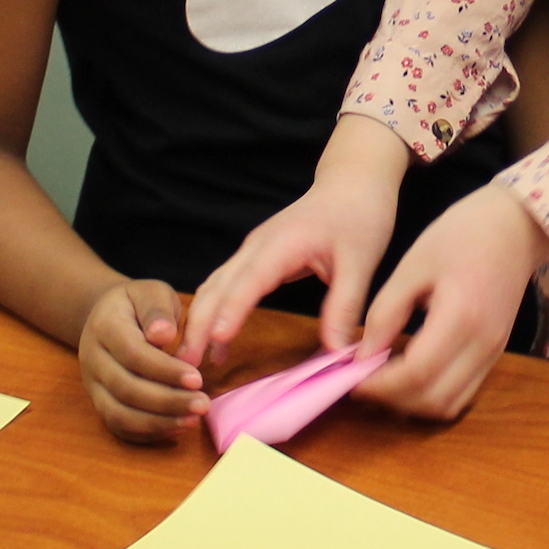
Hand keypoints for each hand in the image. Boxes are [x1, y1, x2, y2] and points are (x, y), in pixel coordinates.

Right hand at [77, 277, 205, 444]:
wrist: (107, 317)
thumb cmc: (137, 304)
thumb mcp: (149, 292)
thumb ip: (157, 310)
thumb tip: (164, 334)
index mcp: (104, 327)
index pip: (132, 354)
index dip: (165, 370)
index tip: (197, 378)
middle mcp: (92, 359)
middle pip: (126, 389)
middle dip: (167, 401)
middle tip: (203, 404)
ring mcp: (93, 385)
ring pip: (119, 414)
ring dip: (158, 422)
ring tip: (192, 420)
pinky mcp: (101, 403)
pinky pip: (119, 427)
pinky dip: (148, 433)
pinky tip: (177, 427)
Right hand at [186, 118, 410, 366]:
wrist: (352, 183)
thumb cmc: (358, 217)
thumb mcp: (360, 264)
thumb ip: (344, 308)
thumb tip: (336, 353)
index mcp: (280, 245)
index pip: (248, 282)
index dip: (232, 311)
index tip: (217, 339)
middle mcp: (256, 247)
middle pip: (216, 287)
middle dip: (199, 325)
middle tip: (189, 365)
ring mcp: (251, 251)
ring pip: (213, 287)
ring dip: (199, 321)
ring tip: (192, 361)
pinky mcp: (254, 258)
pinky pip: (224, 286)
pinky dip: (213, 312)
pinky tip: (215, 341)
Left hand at [352, 184, 548, 419]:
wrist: (516, 225)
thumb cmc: (462, 233)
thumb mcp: (413, 265)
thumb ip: (386, 312)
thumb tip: (362, 354)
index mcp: (461, 316)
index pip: (416, 373)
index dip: (379, 384)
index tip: (351, 378)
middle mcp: (483, 344)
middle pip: (433, 399)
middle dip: (392, 399)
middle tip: (362, 380)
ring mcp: (493, 353)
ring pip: (449, 405)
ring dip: (412, 403)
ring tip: (384, 379)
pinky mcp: (495, 353)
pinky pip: (462, 393)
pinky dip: (432, 395)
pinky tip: (410, 374)